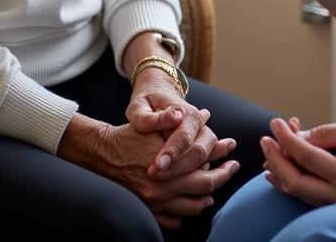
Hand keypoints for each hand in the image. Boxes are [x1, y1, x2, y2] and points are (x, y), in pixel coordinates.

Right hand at [57, 113, 239, 230]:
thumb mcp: (154, 124)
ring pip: (193, 205)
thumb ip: (179, 124)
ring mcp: (157, 201)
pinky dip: (185, 213)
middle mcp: (165, 184)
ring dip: (207, 197)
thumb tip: (206, 115)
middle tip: (233, 167)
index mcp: (168, 160)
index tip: (231, 147)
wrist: (102, 153)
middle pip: (204, 184)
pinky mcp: (148, 210)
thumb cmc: (130, 135)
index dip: (220, 151)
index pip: (203, 159)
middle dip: (223, 175)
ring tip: (215, 189)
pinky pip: (174, 219)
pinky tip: (192, 203)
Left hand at [127, 67, 233, 176]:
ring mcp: (201, 136)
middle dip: (178, 168)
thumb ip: (151, 116)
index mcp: (186, 112)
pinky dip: (194, 174)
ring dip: (186, 174)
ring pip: (204, 159)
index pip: (183, 136)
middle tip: (153, 175)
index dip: (171, 153)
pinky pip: (203, 162)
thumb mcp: (140, 105)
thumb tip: (175, 118)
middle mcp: (198, 125)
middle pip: (198, 151)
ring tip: (161, 180)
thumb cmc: (145, 100)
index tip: (155, 167)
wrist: (157, 91)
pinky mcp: (198, 146)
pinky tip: (179, 183)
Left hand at [260, 116, 335, 206]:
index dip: (286, 139)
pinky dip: (293, 177)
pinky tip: (283, 165)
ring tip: (273, 146)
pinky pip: (308, 195)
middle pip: (295, 182)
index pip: (306, 157)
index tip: (275, 123)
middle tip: (266, 138)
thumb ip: (330, 132)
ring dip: (281, 168)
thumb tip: (300, 135)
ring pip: (298, 192)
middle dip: (275, 158)